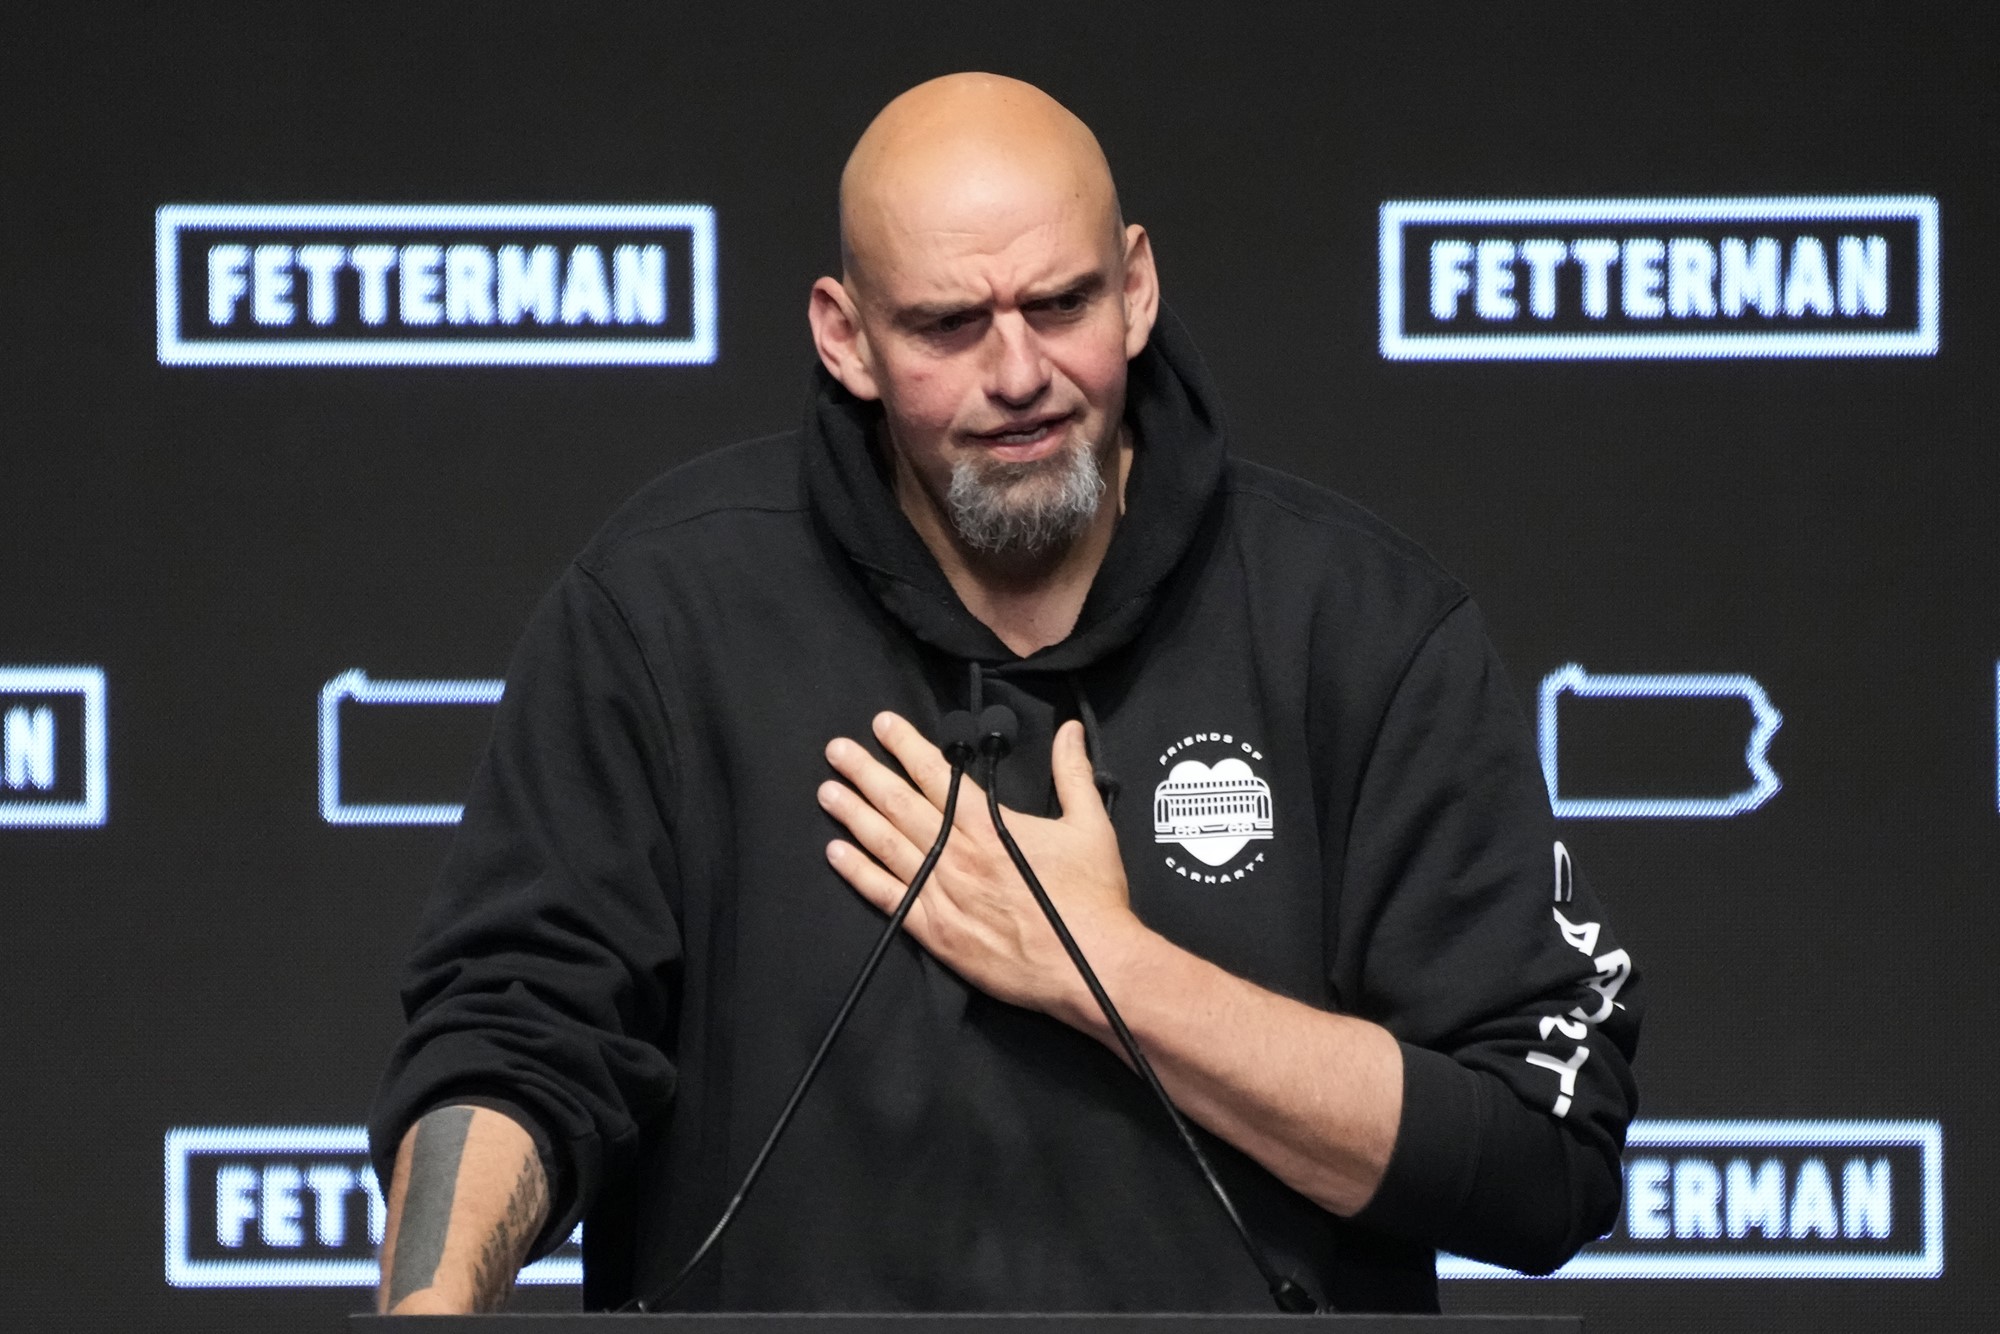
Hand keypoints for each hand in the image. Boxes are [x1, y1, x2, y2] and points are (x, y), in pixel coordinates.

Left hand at [818, 711, 1142, 1023]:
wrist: (1091, 966)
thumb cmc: (1092, 898)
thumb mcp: (1090, 826)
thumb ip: (1073, 773)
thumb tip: (1069, 730)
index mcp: (990, 824)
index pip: (937, 774)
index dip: (905, 746)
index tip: (881, 725)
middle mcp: (957, 854)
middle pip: (900, 804)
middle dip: (865, 773)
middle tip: (836, 750)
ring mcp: (942, 893)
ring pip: (886, 845)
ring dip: (853, 815)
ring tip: (828, 792)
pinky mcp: (936, 932)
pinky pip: (887, 897)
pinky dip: (859, 874)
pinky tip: (836, 854)